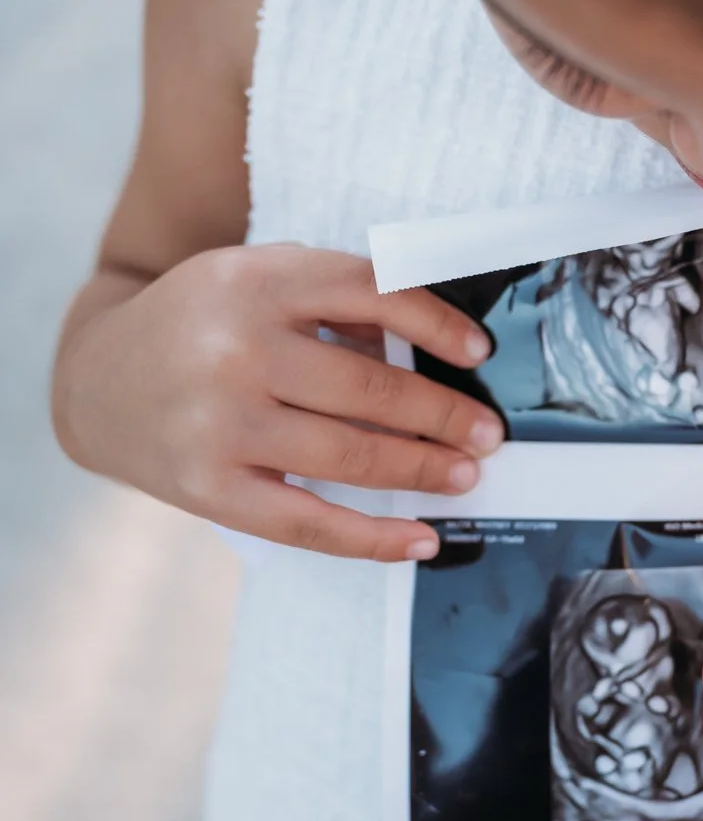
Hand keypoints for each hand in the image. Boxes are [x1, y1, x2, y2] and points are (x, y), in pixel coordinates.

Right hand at [62, 243, 499, 558]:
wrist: (95, 379)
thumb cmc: (202, 326)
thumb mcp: (256, 281)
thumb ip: (332, 302)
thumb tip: (435, 354)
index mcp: (258, 281)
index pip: (372, 294)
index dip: (436, 325)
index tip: (480, 352)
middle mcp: (237, 348)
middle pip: (371, 389)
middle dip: (445, 415)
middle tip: (488, 435)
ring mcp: (220, 423)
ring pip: (350, 456)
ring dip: (422, 470)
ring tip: (464, 477)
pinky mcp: (208, 487)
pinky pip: (308, 522)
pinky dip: (373, 538)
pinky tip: (420, 540)